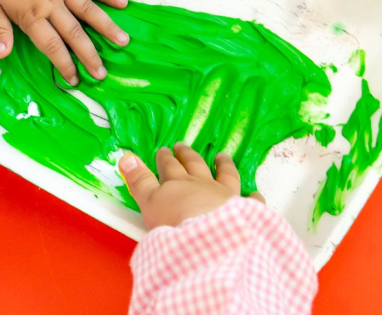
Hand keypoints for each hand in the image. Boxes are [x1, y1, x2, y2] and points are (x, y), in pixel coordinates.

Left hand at [0, 0, 129, 85]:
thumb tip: (1, 55)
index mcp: (32, 15)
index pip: (52, 46)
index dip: (64, 64)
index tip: (74, 79)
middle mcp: (52, 4)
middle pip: (74, 33)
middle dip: (89, 55)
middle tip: (103, 73)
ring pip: (88, 10)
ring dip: (106, 27)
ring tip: (123, 41)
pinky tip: (123, 3)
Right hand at [117, 142, 264, 228]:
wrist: (207, 236)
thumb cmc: (174, 221)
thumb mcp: (148, 201)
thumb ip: (139, 181)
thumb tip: (126, 158)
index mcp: (178, 183)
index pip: (169, 167)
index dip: (165, 158)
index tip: (163, 150)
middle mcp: (203, 185)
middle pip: (195, 165)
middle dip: (187, 154)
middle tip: (183, 145)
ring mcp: (226, 195)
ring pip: (225, 174)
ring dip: (223, 164)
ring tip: (222, 156)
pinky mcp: (244, 211)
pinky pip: (251, 201)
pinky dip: (253, 196)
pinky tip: (255, 193)